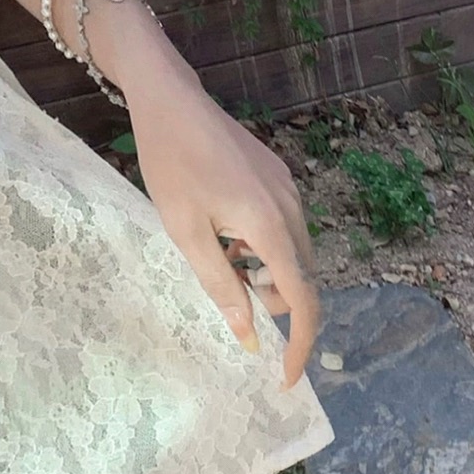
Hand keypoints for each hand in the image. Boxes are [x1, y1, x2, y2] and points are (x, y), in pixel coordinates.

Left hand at [127, 81, 320, 384]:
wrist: (170, 97)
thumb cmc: (171, 164)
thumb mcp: (187, 232)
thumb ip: (222, 286)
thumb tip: (250, 337)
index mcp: (271, 224)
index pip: (303, 298)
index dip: (300, 343)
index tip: (287, 376)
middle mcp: (291, 206)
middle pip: (303, 276)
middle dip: (277, 302)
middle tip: (234, 298)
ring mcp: (287, 186)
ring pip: (294, 251)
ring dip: (268, 273)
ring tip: (222, 259)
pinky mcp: (276, 174)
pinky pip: (284, 225)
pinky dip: (264, 246)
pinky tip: (226, 232)